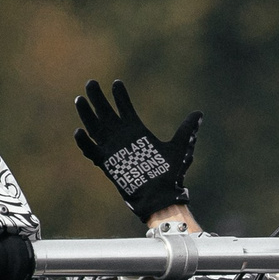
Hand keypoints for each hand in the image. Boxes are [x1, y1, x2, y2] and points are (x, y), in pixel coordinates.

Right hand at [73, 79, 201, 219]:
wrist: (162, 197)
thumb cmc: (170, 174)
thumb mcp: (180, 147)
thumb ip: (186, 129)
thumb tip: (199, 114)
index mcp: (137, 132)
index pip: (125, 109)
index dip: (120, 96)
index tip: (116, 83)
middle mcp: (122, 138)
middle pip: (106, 113)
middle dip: (98, 98)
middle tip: (91, 83)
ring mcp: (113, 150)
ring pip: (95, 128)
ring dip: (87, 114)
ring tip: (79, 99)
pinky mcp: (107, 164)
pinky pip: (92, 152)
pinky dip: (84, 143)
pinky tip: (79, 131)